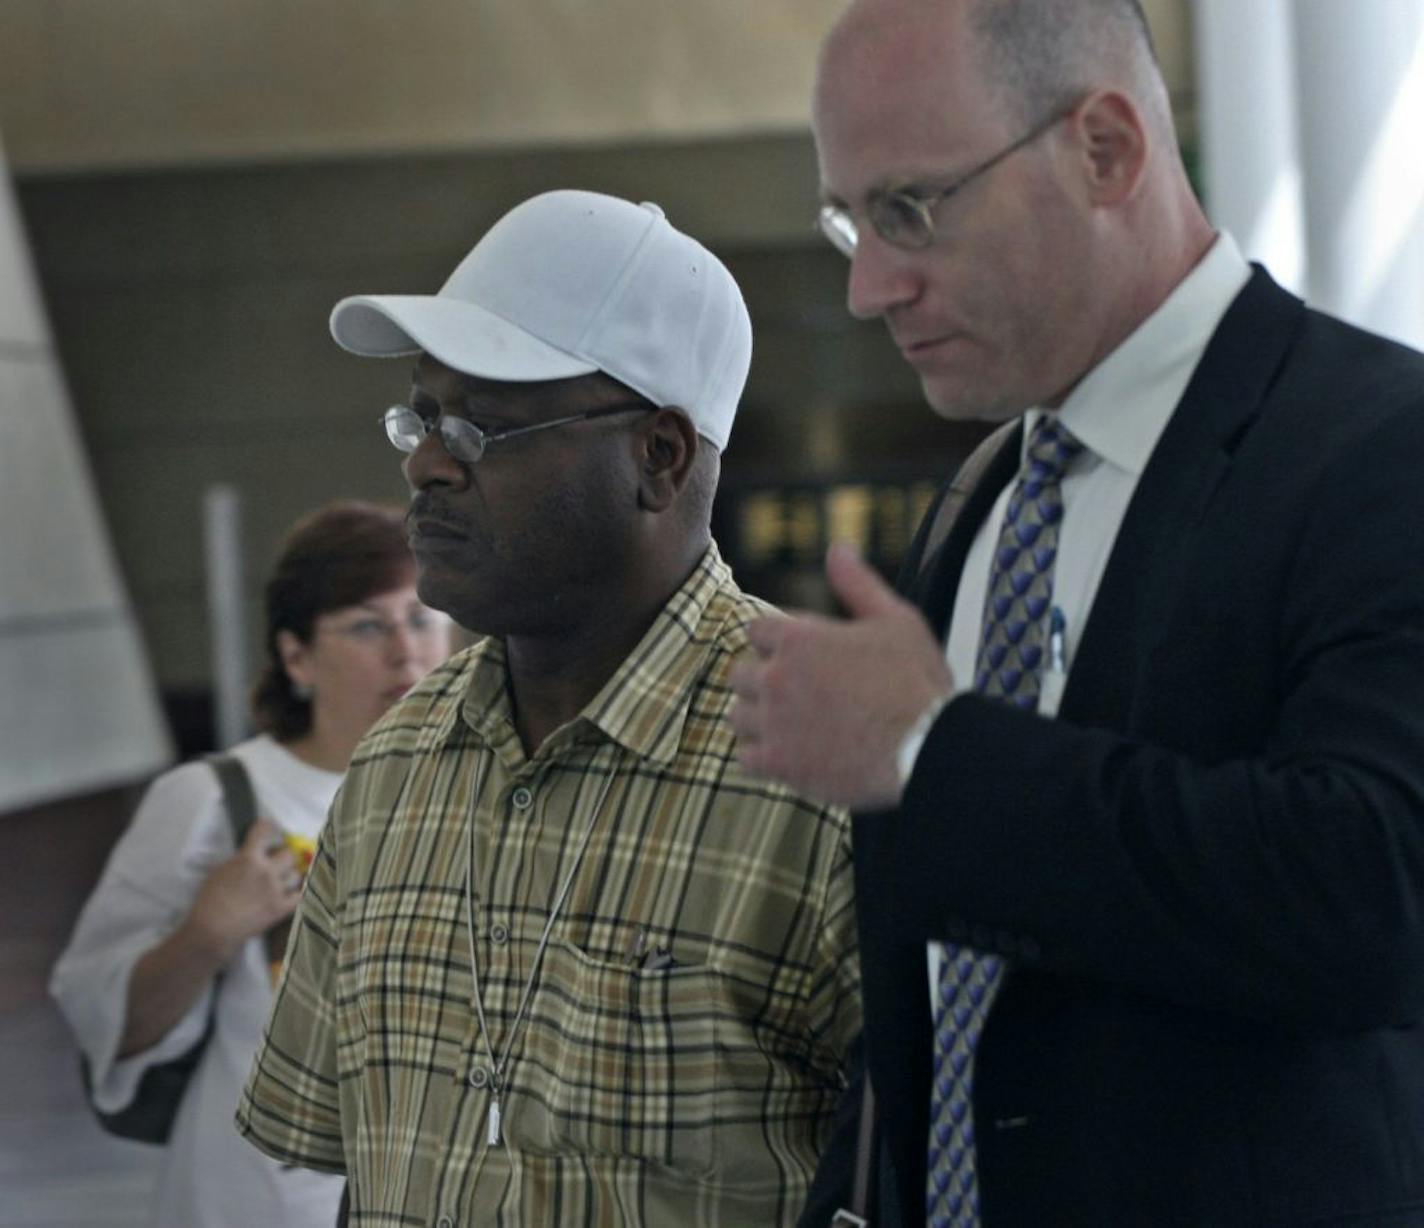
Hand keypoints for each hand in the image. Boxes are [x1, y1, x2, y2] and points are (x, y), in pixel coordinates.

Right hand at [189, 818, 301, 960]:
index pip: (264, 831)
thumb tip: (253, 852)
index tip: (270, 827)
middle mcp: (266, 870)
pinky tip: (292, 892)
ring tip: (280, 882)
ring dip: (289, 876)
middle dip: (283, 856)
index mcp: (248, 858)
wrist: (213, 929)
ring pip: (296, 873)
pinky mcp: (281, 908)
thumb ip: (240, 859)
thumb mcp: (220, 870)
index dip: (268, 827)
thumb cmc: (209, 900)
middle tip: (276, 862)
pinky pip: (300, 894)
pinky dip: (297, 892)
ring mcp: (276, 889)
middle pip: (289, 853)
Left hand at [728, 542, 953, 808]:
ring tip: (791, 725)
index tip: (801, 656)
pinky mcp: (779, 764)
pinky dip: (761, 756)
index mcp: (798, 638)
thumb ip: (857, 584)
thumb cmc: (917, 682)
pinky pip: (745, 758)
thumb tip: (837, 549)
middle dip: (764, 679)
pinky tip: (788, 755)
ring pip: (737, 716)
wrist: (928, 748)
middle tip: (798, 693)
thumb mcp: (896, 620)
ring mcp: (774, 723)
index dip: (777, 641)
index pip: (756, 630)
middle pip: (740, 673)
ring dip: (758, 718)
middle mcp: (777, 677)